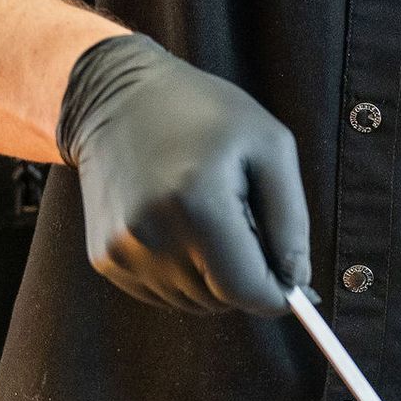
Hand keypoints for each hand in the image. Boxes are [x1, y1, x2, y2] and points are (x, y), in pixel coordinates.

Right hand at [57, 34, 310, 312]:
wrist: (116, 98)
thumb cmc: (204, 113)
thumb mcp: (269, 145)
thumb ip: (290, 220)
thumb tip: (296, 282)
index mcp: (199, 204)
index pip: (246, 290)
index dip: (277, 294)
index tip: (290, 281)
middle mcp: (153, 235)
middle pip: (221, 300)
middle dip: (244, 276)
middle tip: (242, 224)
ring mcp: (122, 250)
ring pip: (192, 302)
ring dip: (211, 277)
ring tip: (206, 220)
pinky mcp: (104, 257)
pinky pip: (161, 293)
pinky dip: (180, 273)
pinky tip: (178, 227)